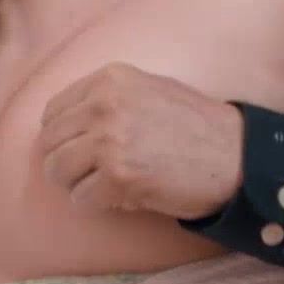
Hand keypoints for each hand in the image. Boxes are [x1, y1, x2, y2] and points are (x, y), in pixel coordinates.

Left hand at [37, 63, 245, 219]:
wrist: (235, 157)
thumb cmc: (195, 127)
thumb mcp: (148, 90)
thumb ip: (106, 98)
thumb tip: (61, 123)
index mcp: (109, 79)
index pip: (53, 112)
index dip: (62, 137)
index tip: (80, 151)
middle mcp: (104, 104)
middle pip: (48, 143)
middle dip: (66, 164)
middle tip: (92, 175)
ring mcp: (109, 140)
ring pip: (56, 171)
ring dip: (78, 185)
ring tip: (107, 185)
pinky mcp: (118, 176)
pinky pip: (80, 199)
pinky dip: (97, 204)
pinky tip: (123, 196)